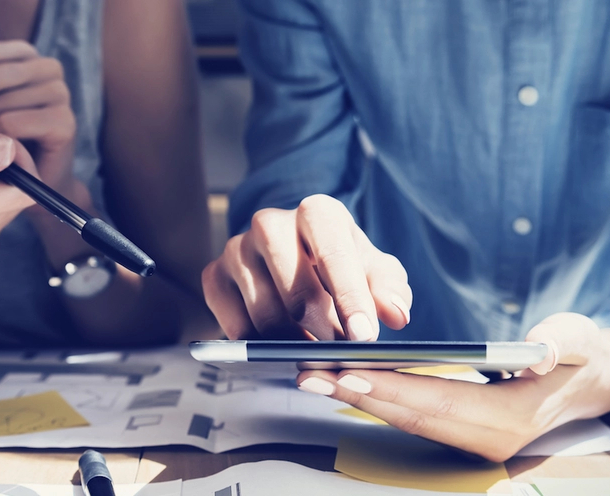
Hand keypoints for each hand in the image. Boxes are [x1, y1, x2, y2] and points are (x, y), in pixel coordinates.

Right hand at [202, 194, 411, 340]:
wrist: (294, 261)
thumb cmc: (340, 267)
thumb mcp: (374, 272)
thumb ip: (390, 289)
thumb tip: (396, 314)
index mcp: (316, 212)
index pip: (333, 254)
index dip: (350, 298)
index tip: (365, 336)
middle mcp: (270, 223)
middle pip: (297, 292)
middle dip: (324, 331)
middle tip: (341, 353)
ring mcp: (236, 248)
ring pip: (265, 315)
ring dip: (294, 342)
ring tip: (314, 349)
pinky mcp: (214, 276)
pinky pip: (235, 326)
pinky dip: (261, 345)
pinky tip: (280, 344)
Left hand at [295, 313, 609, 461]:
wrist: (597, 380)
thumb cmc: (584, 352)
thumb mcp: (580, 338)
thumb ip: (561, 344)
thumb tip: (542, 353)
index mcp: (513, 418)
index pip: (439, 402)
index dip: (391, 389)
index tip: (346, 372)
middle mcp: (489, 439)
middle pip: (410, 416)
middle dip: (356, 396)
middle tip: (308, 375)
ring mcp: (475, 441)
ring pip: (406, 420)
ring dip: (358, 400)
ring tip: (312, 378)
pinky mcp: (463, 433)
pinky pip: (412, 419)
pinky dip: (377, 401)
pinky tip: (344, 382)